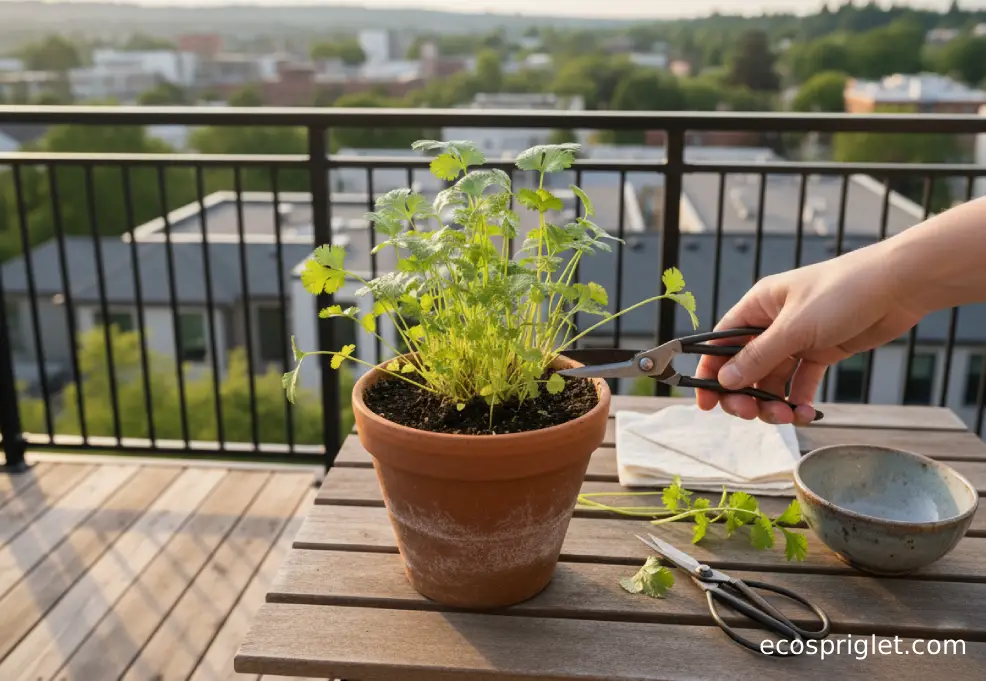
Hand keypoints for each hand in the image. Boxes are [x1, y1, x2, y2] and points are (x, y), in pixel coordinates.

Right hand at [695, 244, 922, 424]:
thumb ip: (758, 357)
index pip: (721, 343)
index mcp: (758, 306)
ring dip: (773, 402)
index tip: (705, 402)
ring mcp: (797, 340)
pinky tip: (805, 413)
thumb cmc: (843, 292)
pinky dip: (799, 400)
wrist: (899, 286)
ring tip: (786, 417)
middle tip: (751, 414)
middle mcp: (773, 324)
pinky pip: (801, 383)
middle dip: (744, 394)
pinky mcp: (822, 352)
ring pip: (772, 380)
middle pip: (745, 367)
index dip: (710, 373)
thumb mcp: (795, 327)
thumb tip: (725, 380)